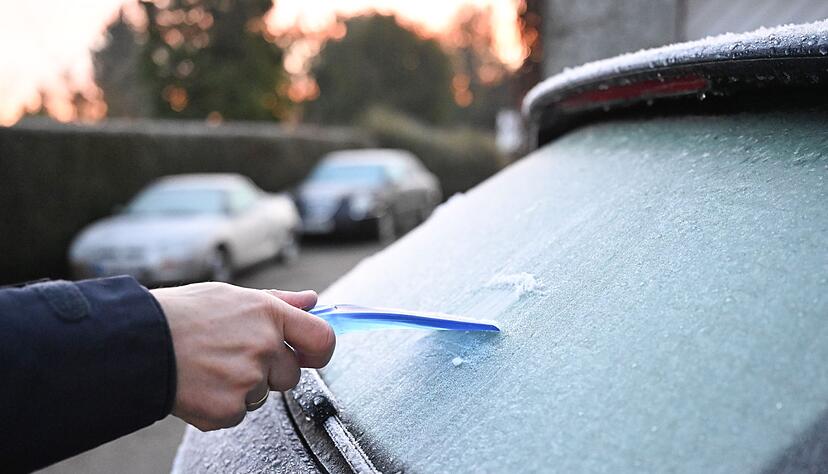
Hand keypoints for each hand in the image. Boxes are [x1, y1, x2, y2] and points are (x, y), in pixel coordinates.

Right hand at [150, 282, 334, 430]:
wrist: (139, 342)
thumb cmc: (181, 315)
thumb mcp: (232, 295)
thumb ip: (278, 301)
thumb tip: (310, 301)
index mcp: (269, 314)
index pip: (322, 339)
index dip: (319, 351)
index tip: (310, 354)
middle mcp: (264, 346)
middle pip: (291, 374)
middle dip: (270, 371)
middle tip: (234, 357)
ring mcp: (248, 379)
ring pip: (262, 394)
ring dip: (243, 387)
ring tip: (210, 366)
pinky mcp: (228, 408)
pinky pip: (239, 413)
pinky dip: (222, 405)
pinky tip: (201, 384)